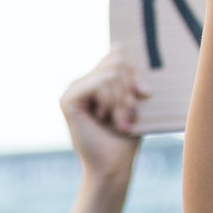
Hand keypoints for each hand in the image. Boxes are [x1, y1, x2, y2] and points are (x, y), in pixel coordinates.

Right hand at [61, 48, 148, 183]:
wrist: (114, 166)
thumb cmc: (126, 137)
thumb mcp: (132, 100)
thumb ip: (126, 75)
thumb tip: (118, 45)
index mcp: (94, 80)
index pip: (118, 55)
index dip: (135, 72)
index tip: (145, 94)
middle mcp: (81, 82)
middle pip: (117, 61)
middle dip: (130, 89)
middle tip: (130, 114)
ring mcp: (72, 90)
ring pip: (111, 73)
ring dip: (122, 101)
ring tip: (120, 121)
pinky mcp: (67, 100)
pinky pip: (99, 83)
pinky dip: (111, 102)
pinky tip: (105, 119)